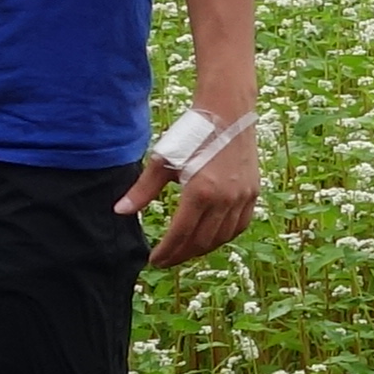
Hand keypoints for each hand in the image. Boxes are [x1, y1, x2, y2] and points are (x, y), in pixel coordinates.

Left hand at [120, 120, 261, 269]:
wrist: (227, 112)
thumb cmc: (192, 134)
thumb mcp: (163, 161)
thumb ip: (143, 190)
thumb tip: (120, 211)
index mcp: (200, 192)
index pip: (180, 235)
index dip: (166, 252)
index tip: (153, 260)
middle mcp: (224, 199)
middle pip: (201, 241)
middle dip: (181, 254)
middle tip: (166, 260)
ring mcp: (242, 197)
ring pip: (222, 237)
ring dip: (202, 248)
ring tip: (185, 250)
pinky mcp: (252, 193)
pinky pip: (240, 225)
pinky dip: (224, 236)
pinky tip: (211, 237)